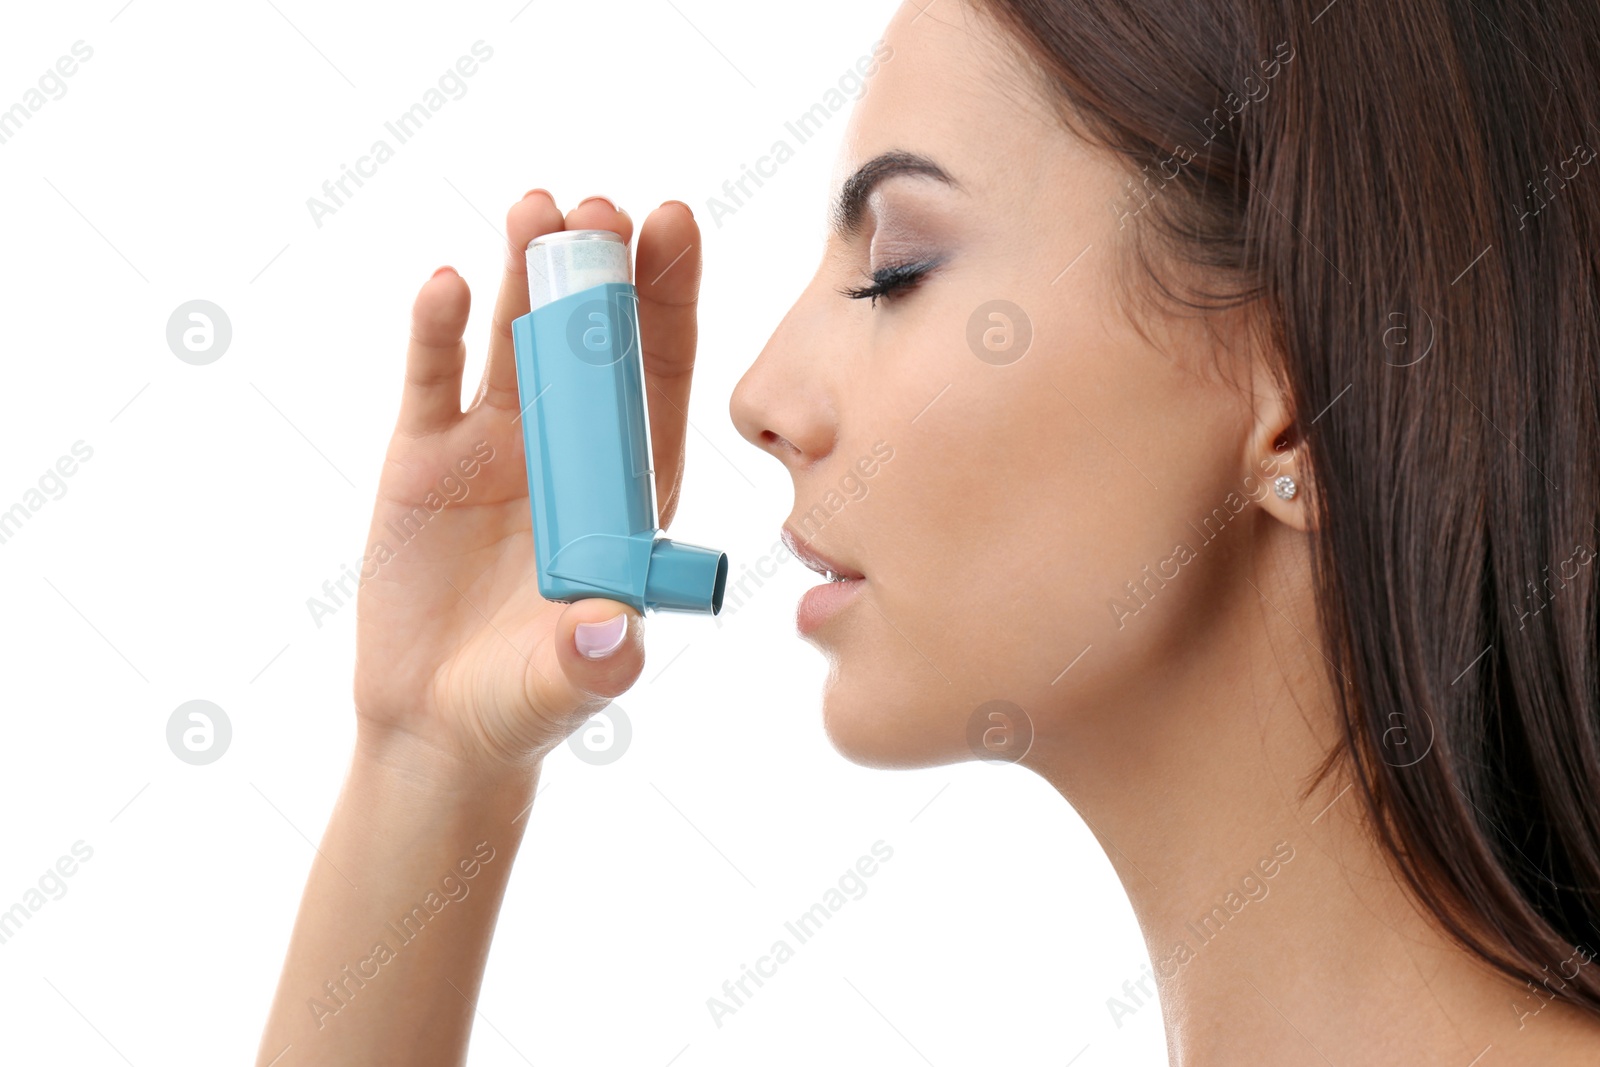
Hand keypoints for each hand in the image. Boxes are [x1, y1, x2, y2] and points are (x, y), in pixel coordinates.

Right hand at [351, 191, 702, 769]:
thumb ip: (589, 660)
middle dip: (602, 273)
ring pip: (515, 340)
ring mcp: (495, 445)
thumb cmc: (525, 700)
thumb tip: (608, 636)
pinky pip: (433, 380)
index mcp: (626, 485)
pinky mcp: (424, 455)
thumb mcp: (565, 684)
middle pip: (592, 342)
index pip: (659, 378)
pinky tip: (444, 283)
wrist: (438, 721)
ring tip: (535, 208)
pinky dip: (436, 331)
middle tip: (603, 206)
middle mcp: (569, 450)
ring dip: (526, 275)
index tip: (676, 224)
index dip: (670, 301)